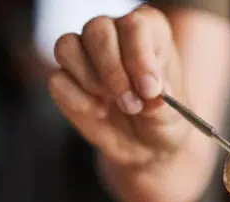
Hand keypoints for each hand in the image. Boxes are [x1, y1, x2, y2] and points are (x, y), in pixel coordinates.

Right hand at [47, 5, 187, 168]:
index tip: (150, 89)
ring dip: (90, 80)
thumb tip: (150, 91)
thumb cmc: (162, 121)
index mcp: (148, 31)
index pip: (134, 26)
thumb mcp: (172, 115)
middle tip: (131, 104)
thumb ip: (162, 101)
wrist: (146, 148)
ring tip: (113, 106)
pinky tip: (99, 111)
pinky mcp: (65, 80)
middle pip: (97, 30)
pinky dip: (77, 100)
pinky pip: (57, 80)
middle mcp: (113, 34)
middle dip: (113, 71)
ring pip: (67, 46)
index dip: (139, 57)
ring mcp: (84, 55)